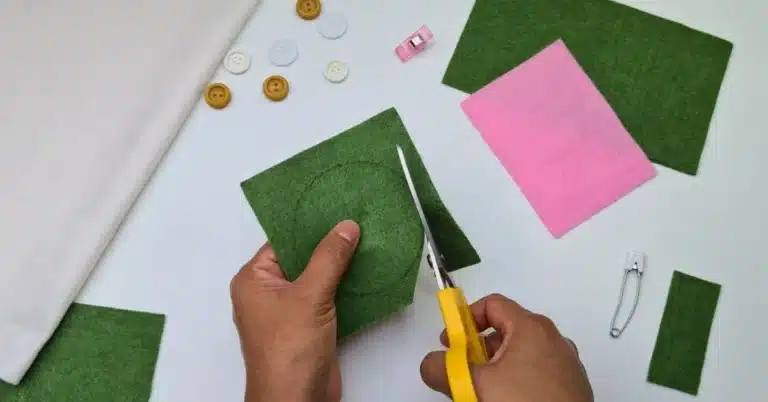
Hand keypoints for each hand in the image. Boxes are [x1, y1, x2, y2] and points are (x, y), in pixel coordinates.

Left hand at [230, 220, 360, 401]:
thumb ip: (329, 258)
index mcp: (254, 281)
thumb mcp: (309, 295)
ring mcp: (288, 312)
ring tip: (367, 242)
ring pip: (316, 279)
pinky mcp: (308, 327)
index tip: (336, 208)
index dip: (309, 226)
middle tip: (358, 222)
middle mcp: (267, 293)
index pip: (283, 242)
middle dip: (328, 246)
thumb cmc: (289, 350)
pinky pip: (326, 298)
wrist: (297, 400)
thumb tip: (346, 227)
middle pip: (301, 259)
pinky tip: (366, 273)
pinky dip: (344, 288)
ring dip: (339, 267)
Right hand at [420, 294, 593, 400]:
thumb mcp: (474, 385)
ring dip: (497, 368)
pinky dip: (518, 380)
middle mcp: (553, 338)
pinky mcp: (573, 386)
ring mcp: (567, 363)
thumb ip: (443, 368)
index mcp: (531, 328)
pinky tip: (508, 401)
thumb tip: (430, 363)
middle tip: (463, 371)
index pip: (493, 304)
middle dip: (479, 349)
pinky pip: (538, 372)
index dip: (466, 318)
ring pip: (522, 354)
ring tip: (484, 392)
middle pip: (507, 330)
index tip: (450, 343)